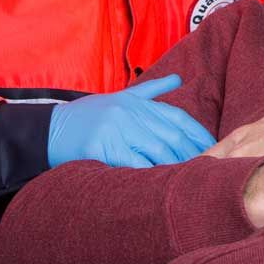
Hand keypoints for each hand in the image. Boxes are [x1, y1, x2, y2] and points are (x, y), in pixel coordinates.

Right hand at [47, 74, 215, 168]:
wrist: (48, 130)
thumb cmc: (87, 117)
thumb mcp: (119, 97)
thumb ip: (151, 91)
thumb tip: (179, 78)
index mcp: (136, 102)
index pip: (177, 117)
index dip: (198, 134)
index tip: (215, 148)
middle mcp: (129, 113)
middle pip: (171, 135)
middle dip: (192, 154)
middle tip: (209, 170)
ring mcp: (116, 129)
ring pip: (156, 149)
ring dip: (176, 166)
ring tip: (192, 180)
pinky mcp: (102, 148)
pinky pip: (133, 163)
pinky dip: (149, 174)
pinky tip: (161, 184)